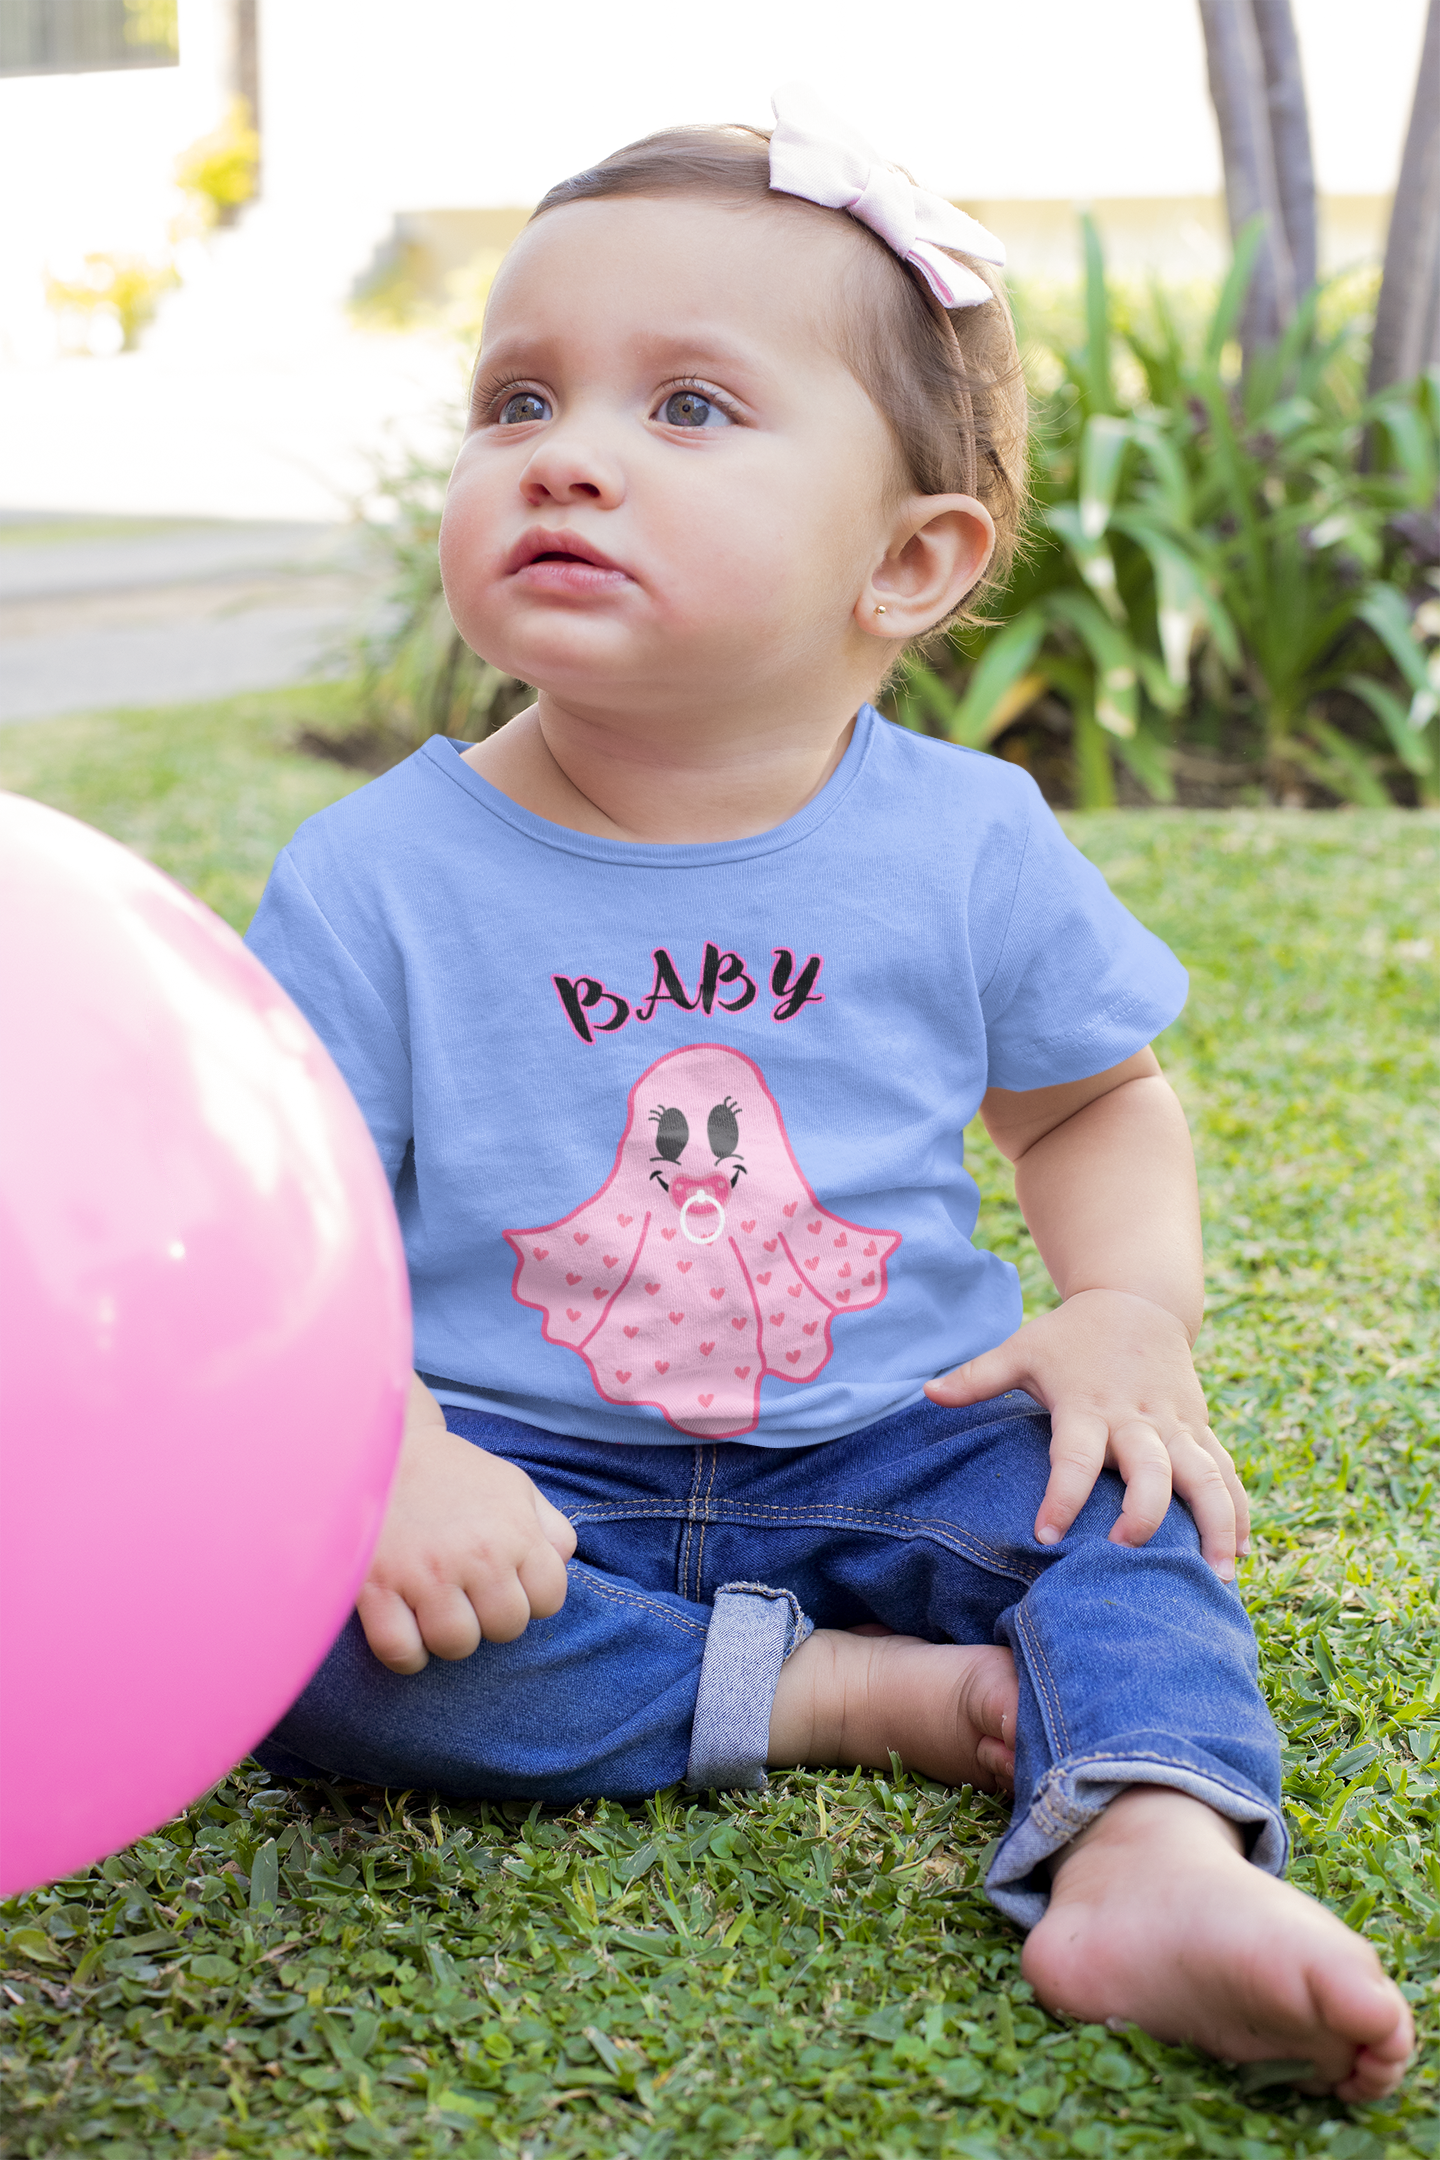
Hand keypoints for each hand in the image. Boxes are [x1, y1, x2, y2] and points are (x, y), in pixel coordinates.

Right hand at [356, 1382, 576, 1672]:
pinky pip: (401, 1653)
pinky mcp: (376, 1588)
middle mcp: (476, 1555)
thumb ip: (549, 1528)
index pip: (549, 1600)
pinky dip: (406, 1653)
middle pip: (507, 1629)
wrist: (381, 1446)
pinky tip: (406, 1627)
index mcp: (514, 1532)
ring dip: (449, 1636)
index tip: (507, 1583)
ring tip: (437, 1608)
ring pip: (457, 1646)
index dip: (531, 1597)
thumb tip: (561, 1566)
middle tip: (469, 1594)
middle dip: (492, 1618)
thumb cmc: (453, 1474)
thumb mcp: (513, 1486)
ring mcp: (425, 1574)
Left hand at [924, 1288, 1247, 1578]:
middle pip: (1151, 1470)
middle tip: (1129, 1555)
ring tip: (1217, 1578)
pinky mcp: (1201, 1430)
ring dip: (1215, 1524)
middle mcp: (1137, 1419)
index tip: (1046, 1535)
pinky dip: (1237, 1513)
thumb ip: (977, 1376)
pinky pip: (1227, 1473)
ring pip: (1206, 1477)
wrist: (1138, 1300)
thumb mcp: (1023, 1347)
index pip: (1074, 1455)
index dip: (1062, 1494)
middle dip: (1145, 1514)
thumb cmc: (1071, 1335)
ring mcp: (1176, 1426)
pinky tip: (1240, 1554)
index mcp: (1089, 1405)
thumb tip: (926, 1393)